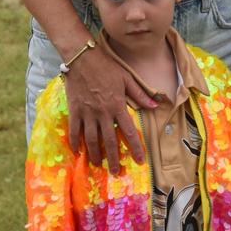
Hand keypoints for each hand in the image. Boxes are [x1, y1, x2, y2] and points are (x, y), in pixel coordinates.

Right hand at [64, 44, 155, 171]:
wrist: (82, 58)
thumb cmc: (107, 66)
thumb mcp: (127, 78)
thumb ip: (140, 94)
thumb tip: (155, 106)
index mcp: (117, 105)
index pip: (129, 131)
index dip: (135, 147)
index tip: (140, 160)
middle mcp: (102, 113)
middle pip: (109, 141)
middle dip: (113, 158)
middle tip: (116, 172)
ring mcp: (87, 113)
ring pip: (91, 139)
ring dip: (95, 154)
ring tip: (98, 165)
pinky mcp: (74, 110)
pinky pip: (74, 131)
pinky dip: (75, 142)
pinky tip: (78, 151)